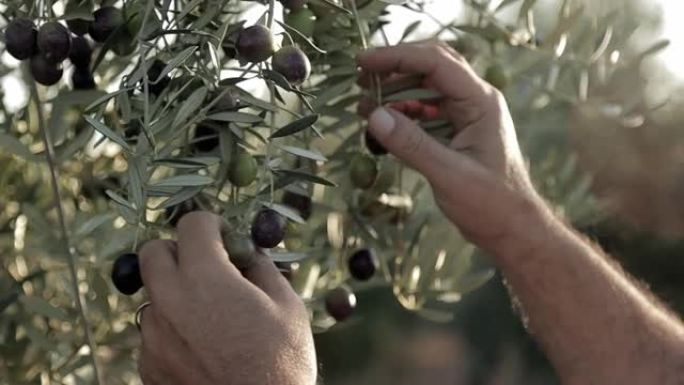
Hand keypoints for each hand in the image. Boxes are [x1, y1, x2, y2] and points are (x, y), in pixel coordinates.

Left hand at [136, 212, 316, 384]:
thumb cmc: (282, 364)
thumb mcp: (288, 307)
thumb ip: (262, 268)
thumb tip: (247, 253)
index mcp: (206, 279)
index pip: (192, 224)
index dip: (212, 224)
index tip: (226, 238)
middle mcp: (170, 302)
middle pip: (152, 253)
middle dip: (179, 250)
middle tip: (208, 268)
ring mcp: (154, 336)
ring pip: (152, 294)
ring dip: (175, 292)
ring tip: (210, 316)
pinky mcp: (148, 365)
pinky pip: (153, 331)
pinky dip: (172, 327)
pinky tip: (202, 346)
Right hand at [358, 42, 546, 252]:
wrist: (513, 229)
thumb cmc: (491, 204)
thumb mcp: (448, 174)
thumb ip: (411, 144)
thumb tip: (373, 116)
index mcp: (480, 101)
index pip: (435, 63)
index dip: (396, 57)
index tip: (363, 62)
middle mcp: (475, 101)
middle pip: (431, 66)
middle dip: (394, 67)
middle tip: (360, 76)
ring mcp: (467, 115)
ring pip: (426, 88)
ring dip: (395, 90)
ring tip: (363, 101)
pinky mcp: (458, 132)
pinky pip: (426, 111)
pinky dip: (402, 112)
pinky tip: (381, 122)